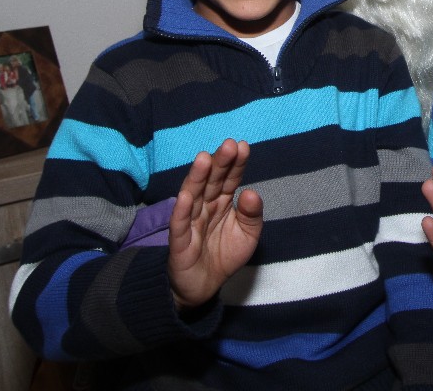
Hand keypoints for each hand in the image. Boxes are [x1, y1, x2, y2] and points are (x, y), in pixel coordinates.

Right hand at [168, 138, 262, 308]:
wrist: (204, 287)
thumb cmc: (225, 255)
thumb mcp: (248, 235)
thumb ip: (252, 214)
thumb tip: (250, 192)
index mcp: (222, 202)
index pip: (229, 178)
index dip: (236, 163)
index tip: (243, 146)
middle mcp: (205, 206)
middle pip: (211, 181)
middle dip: (219, 163)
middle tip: (229, 145)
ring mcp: (191, 221)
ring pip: (193, 196)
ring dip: (198, 177)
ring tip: (204, 159)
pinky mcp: (180, 240)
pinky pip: (180, 224)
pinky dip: (182, 210)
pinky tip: (186, 196)